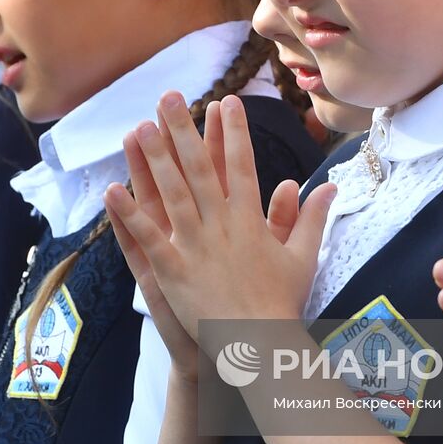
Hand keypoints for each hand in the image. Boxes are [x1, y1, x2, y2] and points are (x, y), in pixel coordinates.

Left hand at [106, 92, 336, 345]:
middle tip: (169, 96)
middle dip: (183, 130)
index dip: (233, 131)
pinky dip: (128, 215)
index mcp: (250, 219)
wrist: (260, 346)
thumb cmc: (281, 303)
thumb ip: (310, 217)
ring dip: (154, 160)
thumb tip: (330, 187)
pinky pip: (146, 238)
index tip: (226, 100)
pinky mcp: (172, 271)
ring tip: (138, 128)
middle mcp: (220, 225)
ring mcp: (194, 246)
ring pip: (171, 194)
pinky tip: (112, 190)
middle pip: (199, 169)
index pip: (240, 165)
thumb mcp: (303, 257)